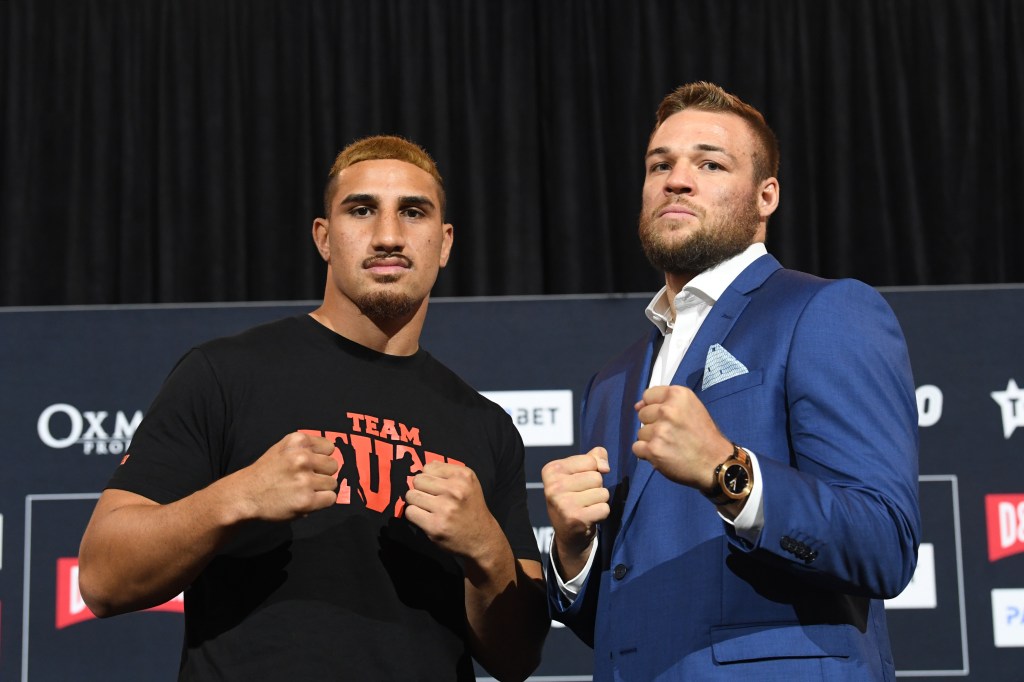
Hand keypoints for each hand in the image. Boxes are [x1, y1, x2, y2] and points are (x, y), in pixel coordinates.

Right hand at [231, 432, 339, 520]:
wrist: (245, 495)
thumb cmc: (266, 472)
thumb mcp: (283, 449)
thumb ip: (307, 448)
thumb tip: (334, 455)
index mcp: (297, 441)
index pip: (330, 448)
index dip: (321, 457)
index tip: (310, 464)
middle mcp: (302, 458)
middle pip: (333, 465)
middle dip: (322, 473)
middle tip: (306, 479)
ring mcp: (305, 480)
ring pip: (332, 483)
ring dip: (321, 488)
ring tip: (303, 490)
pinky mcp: (306, 500)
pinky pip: (330, 498)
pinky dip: (321, 502)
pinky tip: (307, 500)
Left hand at [403, 462, 496, 559]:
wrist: (481, 538)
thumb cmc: (471, 508)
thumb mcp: (469, 483)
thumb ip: (448, 471)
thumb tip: (424, 466)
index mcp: (463, 476)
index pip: (428, 467)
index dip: (430, 477)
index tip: (437, 487)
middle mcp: (455, 490)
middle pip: (418, 480)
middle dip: (421, 489)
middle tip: (431, 498)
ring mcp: (445, 509)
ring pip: (411, 495)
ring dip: (416, 502)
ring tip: (428, 508)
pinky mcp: (435, 526)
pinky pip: (410, 512)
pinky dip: (415, 515)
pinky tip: (426, 518)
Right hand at [541, 447, 609, 574]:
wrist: (568, 533)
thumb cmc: (575, 495)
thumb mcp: (579, 471)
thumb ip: (594, 457)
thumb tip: (605, 466)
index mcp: (551, 470)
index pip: (590, 460)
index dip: (592, 471)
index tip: (578, 483)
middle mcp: (553, 486)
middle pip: (597, 477)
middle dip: (596, 487)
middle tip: (583, 498)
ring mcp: (563, 503)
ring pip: (602, 492)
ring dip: (599, 501)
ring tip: (586, 507)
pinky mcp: (575, 519)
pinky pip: (604, 508)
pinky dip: (601, 513)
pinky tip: (589, 517)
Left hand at [633, 385, 731, 489]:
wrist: (715, 463)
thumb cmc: (704, 435)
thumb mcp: (691, 408)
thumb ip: (666, 403)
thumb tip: (637, 406)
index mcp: (678, 395)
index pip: (648, 395)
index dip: (654, 407)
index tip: (665, 417)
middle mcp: (668, 410)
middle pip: (642, 414)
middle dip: (653, 424)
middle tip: (671, 434)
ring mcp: (660, 430)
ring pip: (640, 432)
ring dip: (651, 440)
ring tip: (669, 446)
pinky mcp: (654, 449)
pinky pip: (636, 448)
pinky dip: (646, 453)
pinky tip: (662, 454)